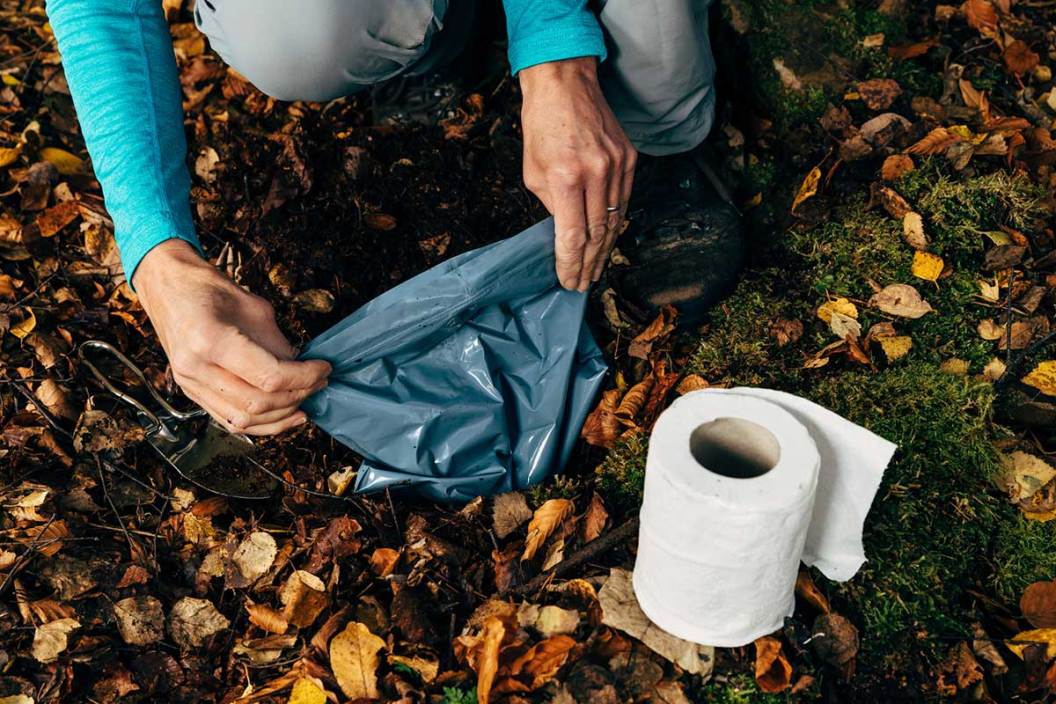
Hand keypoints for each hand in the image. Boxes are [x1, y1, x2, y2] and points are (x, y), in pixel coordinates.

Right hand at [133, 240, 330, 434]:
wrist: (167, 286)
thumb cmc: (207, 287)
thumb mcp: (254, 306)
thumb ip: (277, 343)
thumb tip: (300, 368)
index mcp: (211, 341)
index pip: (269, 377)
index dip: (304, 377)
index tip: (323, 368)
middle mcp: (196, 368)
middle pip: (258, 403)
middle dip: (297, 395)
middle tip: (319, 382)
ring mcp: (189, 383)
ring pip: (243, 420)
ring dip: (281, 416)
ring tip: (306, 401)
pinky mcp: (190, 391)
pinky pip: (228, 420)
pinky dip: (260, 423)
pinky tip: (283, 415)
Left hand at [519, 57, 636, 290]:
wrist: (565, 84)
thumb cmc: (542, 126)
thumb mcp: (533, 171)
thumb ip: (551, 205)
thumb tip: (565, 231)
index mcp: (566, 178)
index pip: (573, 236)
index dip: (571, 264)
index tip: (567, 281)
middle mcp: (596, 173)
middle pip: (598, 234)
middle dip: (589, 264)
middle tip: (582, 284)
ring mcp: (617, 166)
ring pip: (614, 221)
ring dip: (604, 250)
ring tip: (594, 270)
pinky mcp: (629, 159)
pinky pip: (624, 201)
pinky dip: (615, 224)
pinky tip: (607, 240)